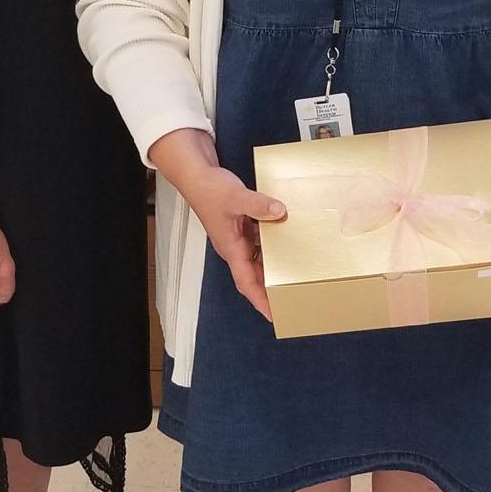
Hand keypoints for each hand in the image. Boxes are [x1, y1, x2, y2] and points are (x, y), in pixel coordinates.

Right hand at [185, 167, 286, 321]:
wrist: (197, 176)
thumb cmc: (208, 190)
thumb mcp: (235, 197)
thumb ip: (258, 205)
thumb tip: (279, 212)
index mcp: (231, 248)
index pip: (246, 282)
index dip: (260, 300)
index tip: (273, 315)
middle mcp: (234, 247)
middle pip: (254, 276)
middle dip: (270, 290)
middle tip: (291, 299)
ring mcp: (237, 238)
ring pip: (258, 260)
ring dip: (272, 269)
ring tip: (293, 277)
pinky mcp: (241, 227)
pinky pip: (259, 243)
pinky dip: (272, 246)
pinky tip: (286, 241)